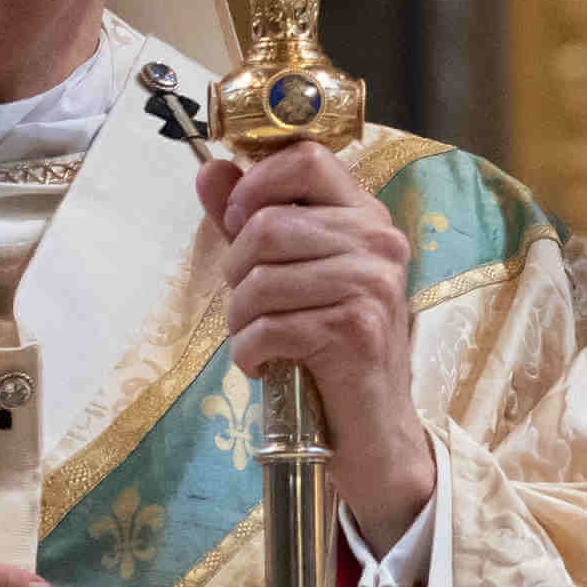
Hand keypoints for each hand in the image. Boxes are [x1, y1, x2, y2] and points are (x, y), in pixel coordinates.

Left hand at [196, 143, 434, 549]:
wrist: (371, 429)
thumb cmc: (329, 347)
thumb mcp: (289, 273)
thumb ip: (250, 218)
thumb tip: (208, 169)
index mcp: (365, 215)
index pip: (306, 158)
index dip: (256, 183)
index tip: (237, 220)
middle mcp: (378, 241)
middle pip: (267, 225)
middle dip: (236, 272)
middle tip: (248, 306)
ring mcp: (372, 284)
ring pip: (261, 279)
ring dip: (240, 320)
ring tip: (255, 340)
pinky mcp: (356, 329)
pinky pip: (269, 326)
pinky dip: (250, 352)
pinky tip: (264, 364)